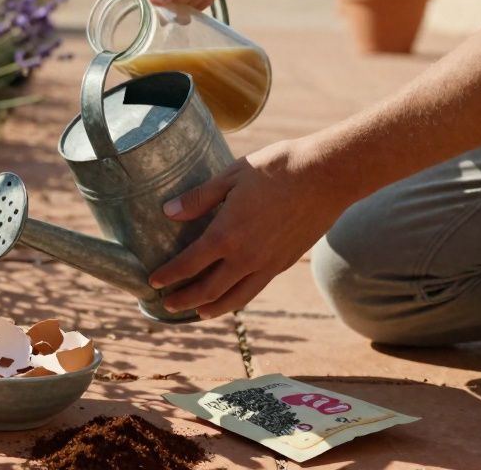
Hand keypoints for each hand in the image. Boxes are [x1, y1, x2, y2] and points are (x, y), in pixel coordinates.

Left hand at [148, 138, 355, 319]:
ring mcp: (267, 264)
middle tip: (166, 304)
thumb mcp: (232, 176)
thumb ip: (199, 198)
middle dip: (184, 299)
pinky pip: (255, 289)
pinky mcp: (284, 263)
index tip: (153, 282)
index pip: (189, 264)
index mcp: (226, 235)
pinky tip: (232, 296)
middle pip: (208, 290)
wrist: (327, 176)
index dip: (169, 275)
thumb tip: (168, 212)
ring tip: (197, 312)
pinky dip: (238, 299)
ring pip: (235, 298)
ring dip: (212, 308)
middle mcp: (245, 257)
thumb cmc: (277, 169)